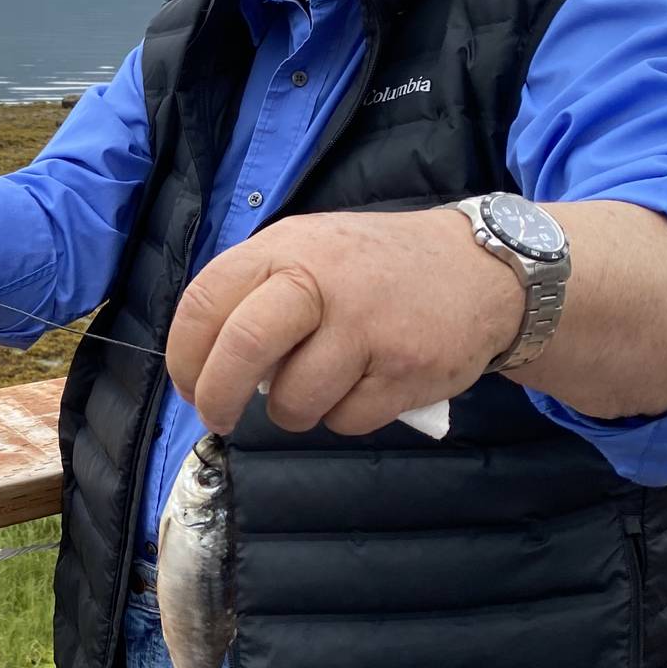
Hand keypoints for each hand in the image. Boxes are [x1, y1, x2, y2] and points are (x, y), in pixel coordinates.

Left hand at [165, 209, 523, 435]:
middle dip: (217, 396)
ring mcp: (366, 327)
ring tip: (320, 384)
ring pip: (293, 401)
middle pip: (241, 350)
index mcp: (286, 248)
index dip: (184, 354)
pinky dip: (346, 416)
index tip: (188, 384)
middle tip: (218, 417)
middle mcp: (323, 281)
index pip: (206, 301)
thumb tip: (206, 365)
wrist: (482, 271)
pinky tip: (367, 384)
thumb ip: (258, 294)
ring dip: (294, 410)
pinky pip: (345, 420)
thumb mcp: (311, 250)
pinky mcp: (403, 371)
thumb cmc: (376, 269)